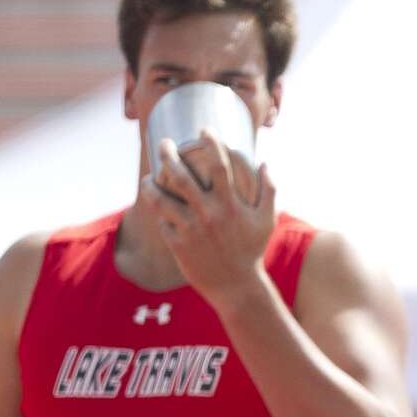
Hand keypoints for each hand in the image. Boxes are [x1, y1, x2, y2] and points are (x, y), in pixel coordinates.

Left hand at [142, 129, 275, 310]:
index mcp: (230, 204)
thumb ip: (268, 190)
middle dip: (169, 155)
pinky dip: (158, 212)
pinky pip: (162, 222)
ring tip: (148, 178)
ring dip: (150, 185)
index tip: (204, 129)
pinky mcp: (177, 245)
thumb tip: (265, 164)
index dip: (211, 143)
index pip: (219, 165)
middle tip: (164, 143)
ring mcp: (190, 229)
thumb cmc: (252, 251)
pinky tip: (156, 206)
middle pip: (181, 176)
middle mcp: (208, 214)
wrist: (235, 287)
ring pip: (161, 200)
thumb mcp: (266, 220)